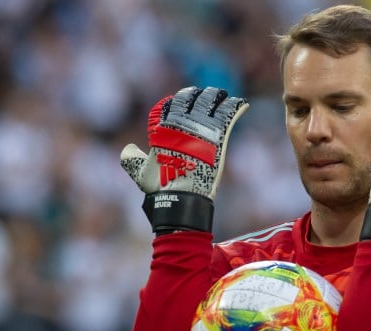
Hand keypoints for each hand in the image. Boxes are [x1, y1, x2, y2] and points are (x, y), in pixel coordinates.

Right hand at [120, 86, 248, 232]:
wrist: (181, 196)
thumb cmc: (161, 187)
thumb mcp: (139, 172)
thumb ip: (130, 158)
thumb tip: (129, 149)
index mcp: (164, 128)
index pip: (172, 105)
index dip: (178, 101)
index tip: (183, 100)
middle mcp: (182, 123)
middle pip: (192, 99)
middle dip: (198, 94)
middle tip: (205, 94)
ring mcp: (201, 128)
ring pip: (211, 102)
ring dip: (218, 96)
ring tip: (223, 95)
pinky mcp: (219, 136)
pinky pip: (229, 114)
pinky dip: (236, 106)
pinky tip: (241, 103)